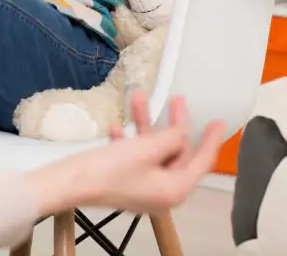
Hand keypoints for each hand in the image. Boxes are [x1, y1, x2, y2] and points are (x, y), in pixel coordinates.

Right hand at [28, 92, 224, 215]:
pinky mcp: (124, 182)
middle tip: (177, 101)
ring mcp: (143, 188)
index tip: (218, 121)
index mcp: (175, 188)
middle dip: (171, 125)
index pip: (201, 161)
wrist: (70, 184)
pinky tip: (117, 127)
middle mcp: (163, 191)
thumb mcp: (146, 149)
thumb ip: (170, 138)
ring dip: (145, 126)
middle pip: (176, 153)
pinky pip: (135, 159)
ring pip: (153, 152)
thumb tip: (181, 134)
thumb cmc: (110, 169)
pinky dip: (129, 142)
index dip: (210, 139)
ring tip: (137, 98)